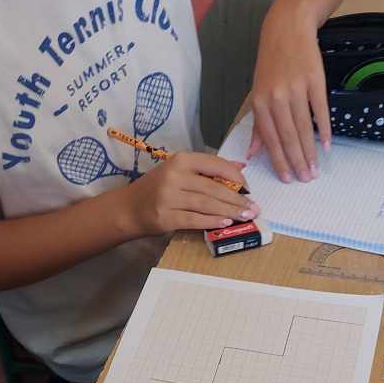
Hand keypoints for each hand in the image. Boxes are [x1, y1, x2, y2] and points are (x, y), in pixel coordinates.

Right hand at [125, 152, 259, 235]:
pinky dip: (212, 222)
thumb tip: (239, 168)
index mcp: (181, 160)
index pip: (215, 165)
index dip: (236, 177)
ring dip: (230, 211)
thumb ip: (206, 170)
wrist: (129, 208)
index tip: (248, 188)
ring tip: (245, 216)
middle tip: (254, 208)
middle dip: (237, 199)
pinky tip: (226, 222)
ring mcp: (169, 197)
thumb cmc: (158, 188)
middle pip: (214, 188)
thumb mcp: (179, 172)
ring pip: (207, 204)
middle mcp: (175, 176)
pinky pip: (195, 220)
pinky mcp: (166, 217)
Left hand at [248, 0, 330, 182]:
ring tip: (315, 169)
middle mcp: (276, 96)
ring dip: (310, 151)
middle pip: (288, 136)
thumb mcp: (258, 92)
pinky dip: (324, 129)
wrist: (287, 28)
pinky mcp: (314, 80)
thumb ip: (258, 124)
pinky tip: (326, 146)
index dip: (279, 160)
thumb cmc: (271, 63)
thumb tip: (254, 153)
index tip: (287, 178)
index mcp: (260, 102)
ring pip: (303, 127)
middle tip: (306, 179)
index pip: (270, 138)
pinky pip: (319, 110)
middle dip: (297, 161)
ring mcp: (296, 88)